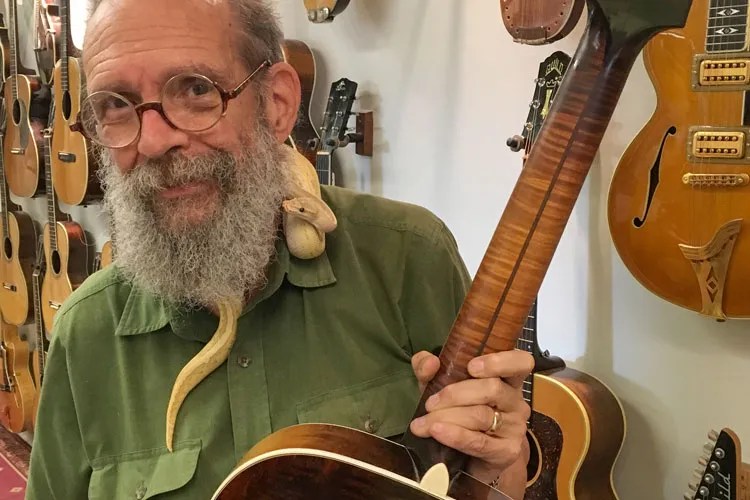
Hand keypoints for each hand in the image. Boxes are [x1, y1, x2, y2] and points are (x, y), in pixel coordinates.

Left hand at [409, 350, 532, 491]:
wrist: (468, 459)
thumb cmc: (457, 412)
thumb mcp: (438, 385)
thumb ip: (428, 368)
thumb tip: (430, 363)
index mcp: (506, 378)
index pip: (520, 362)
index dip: (500, 361)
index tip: (471, 366)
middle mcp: (516, 401)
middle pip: (492, 389)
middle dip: (454, 395)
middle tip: (429, 404)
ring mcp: (515, 427)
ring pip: (482, 415)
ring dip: (447, 417)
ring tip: (424, 423)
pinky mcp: (508, 451)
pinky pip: (480, 442)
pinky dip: (456, 436)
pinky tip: (437, 432)